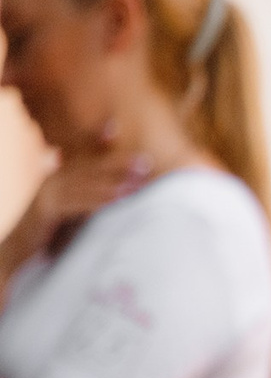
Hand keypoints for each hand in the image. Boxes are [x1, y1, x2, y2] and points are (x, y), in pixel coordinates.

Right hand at [1, 128, 151, 273]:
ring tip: (138, 183)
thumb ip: (87, 199)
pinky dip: (98, 200)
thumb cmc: (49, 232)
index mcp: (58, 177)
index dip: (97, 141)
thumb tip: (118, 192)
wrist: (18, 251)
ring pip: (84, 184)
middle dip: (117, 163)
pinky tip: (118, 199)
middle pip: (88, 167)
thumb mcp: (71, 212)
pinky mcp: (45, 209)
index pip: (81, 156)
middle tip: (145, 162)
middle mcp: (52, 180)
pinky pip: (76, 203)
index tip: (114, 125)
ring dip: (114, 183)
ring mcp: (47, 193)